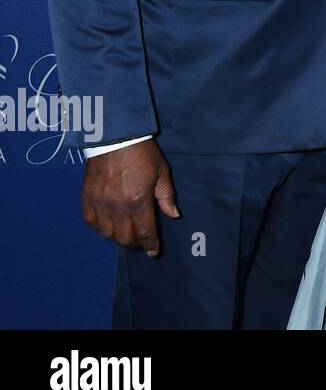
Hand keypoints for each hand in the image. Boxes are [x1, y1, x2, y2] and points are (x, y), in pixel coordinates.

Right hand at [82, 140, 180, 256]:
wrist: (115, 138)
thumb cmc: (142, 154)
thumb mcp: (161, 173)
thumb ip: (166, 197)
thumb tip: (174, 215)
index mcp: (138, 200)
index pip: (145, 231)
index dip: (150, 244)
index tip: (153, 252)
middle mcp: (117, 206)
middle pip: (124, 237)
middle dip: (135, 243)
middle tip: (141, 241)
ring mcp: (100, 203)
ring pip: (107, 234)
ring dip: (117, 238)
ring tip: (126, 234)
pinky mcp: (87, 198)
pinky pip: (91, 223)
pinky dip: (100, 229)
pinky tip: (108, 226)